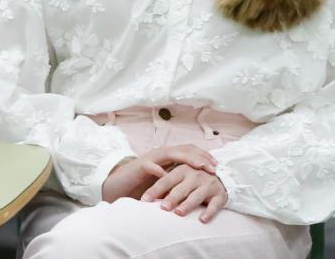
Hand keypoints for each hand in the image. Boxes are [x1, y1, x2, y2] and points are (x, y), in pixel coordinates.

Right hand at [102, 145, 217, 203]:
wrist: (118, 184)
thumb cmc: (142, 184)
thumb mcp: (164, 181)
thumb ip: (176, 178)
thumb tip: (196, 184)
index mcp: (167, 156)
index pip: (189, 151)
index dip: (203, 156)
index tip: (216, 165)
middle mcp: (160, 153)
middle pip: (184, 149)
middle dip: (200, 157)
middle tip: (214, 167)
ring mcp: (150, 158)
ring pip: (171, 153)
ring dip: (187, 159)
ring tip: (199, 167)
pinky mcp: (139, 166)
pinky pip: (152, 166)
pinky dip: (161, 171)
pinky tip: (170, 176)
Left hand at [141, 164, 227, 222]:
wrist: (221, 178)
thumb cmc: (193, 180)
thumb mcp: (179, 178)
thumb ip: (165, 185)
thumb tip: (144, 197)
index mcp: (183, 169)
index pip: (166, 180)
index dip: (155, 190)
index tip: (144, 200)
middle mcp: (196, 175)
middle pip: (181, 188)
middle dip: (172, 197)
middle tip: (162, 208)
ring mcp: (208, 184)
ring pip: (197, 195)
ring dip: (188, 204)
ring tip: (179, 213)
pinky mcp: (219, 195)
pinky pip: (214, 204)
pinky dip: (209, 212)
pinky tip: (202, 220)